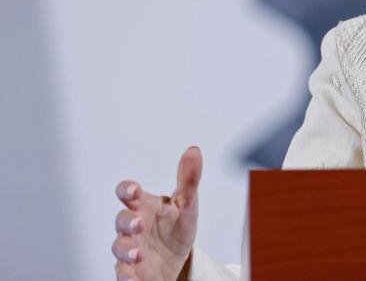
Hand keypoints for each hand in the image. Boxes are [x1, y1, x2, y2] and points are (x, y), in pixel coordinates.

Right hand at [112, 146, 202, 280]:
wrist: (177, 260)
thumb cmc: (175, 228)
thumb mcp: (187, 204)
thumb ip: (189, 178)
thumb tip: (193, 151)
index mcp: (145, 206)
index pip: (129, 193)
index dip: (127, 190)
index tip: (133, 190)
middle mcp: (133, 227)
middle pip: (121, 220)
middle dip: (127, 221)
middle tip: (139, 224)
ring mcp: (131, 249)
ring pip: (119, 248)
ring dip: (126, 251)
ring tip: (138, 254)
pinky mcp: (132, 271)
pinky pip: (123, 273)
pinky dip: (127, 276)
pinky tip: (134, 277)